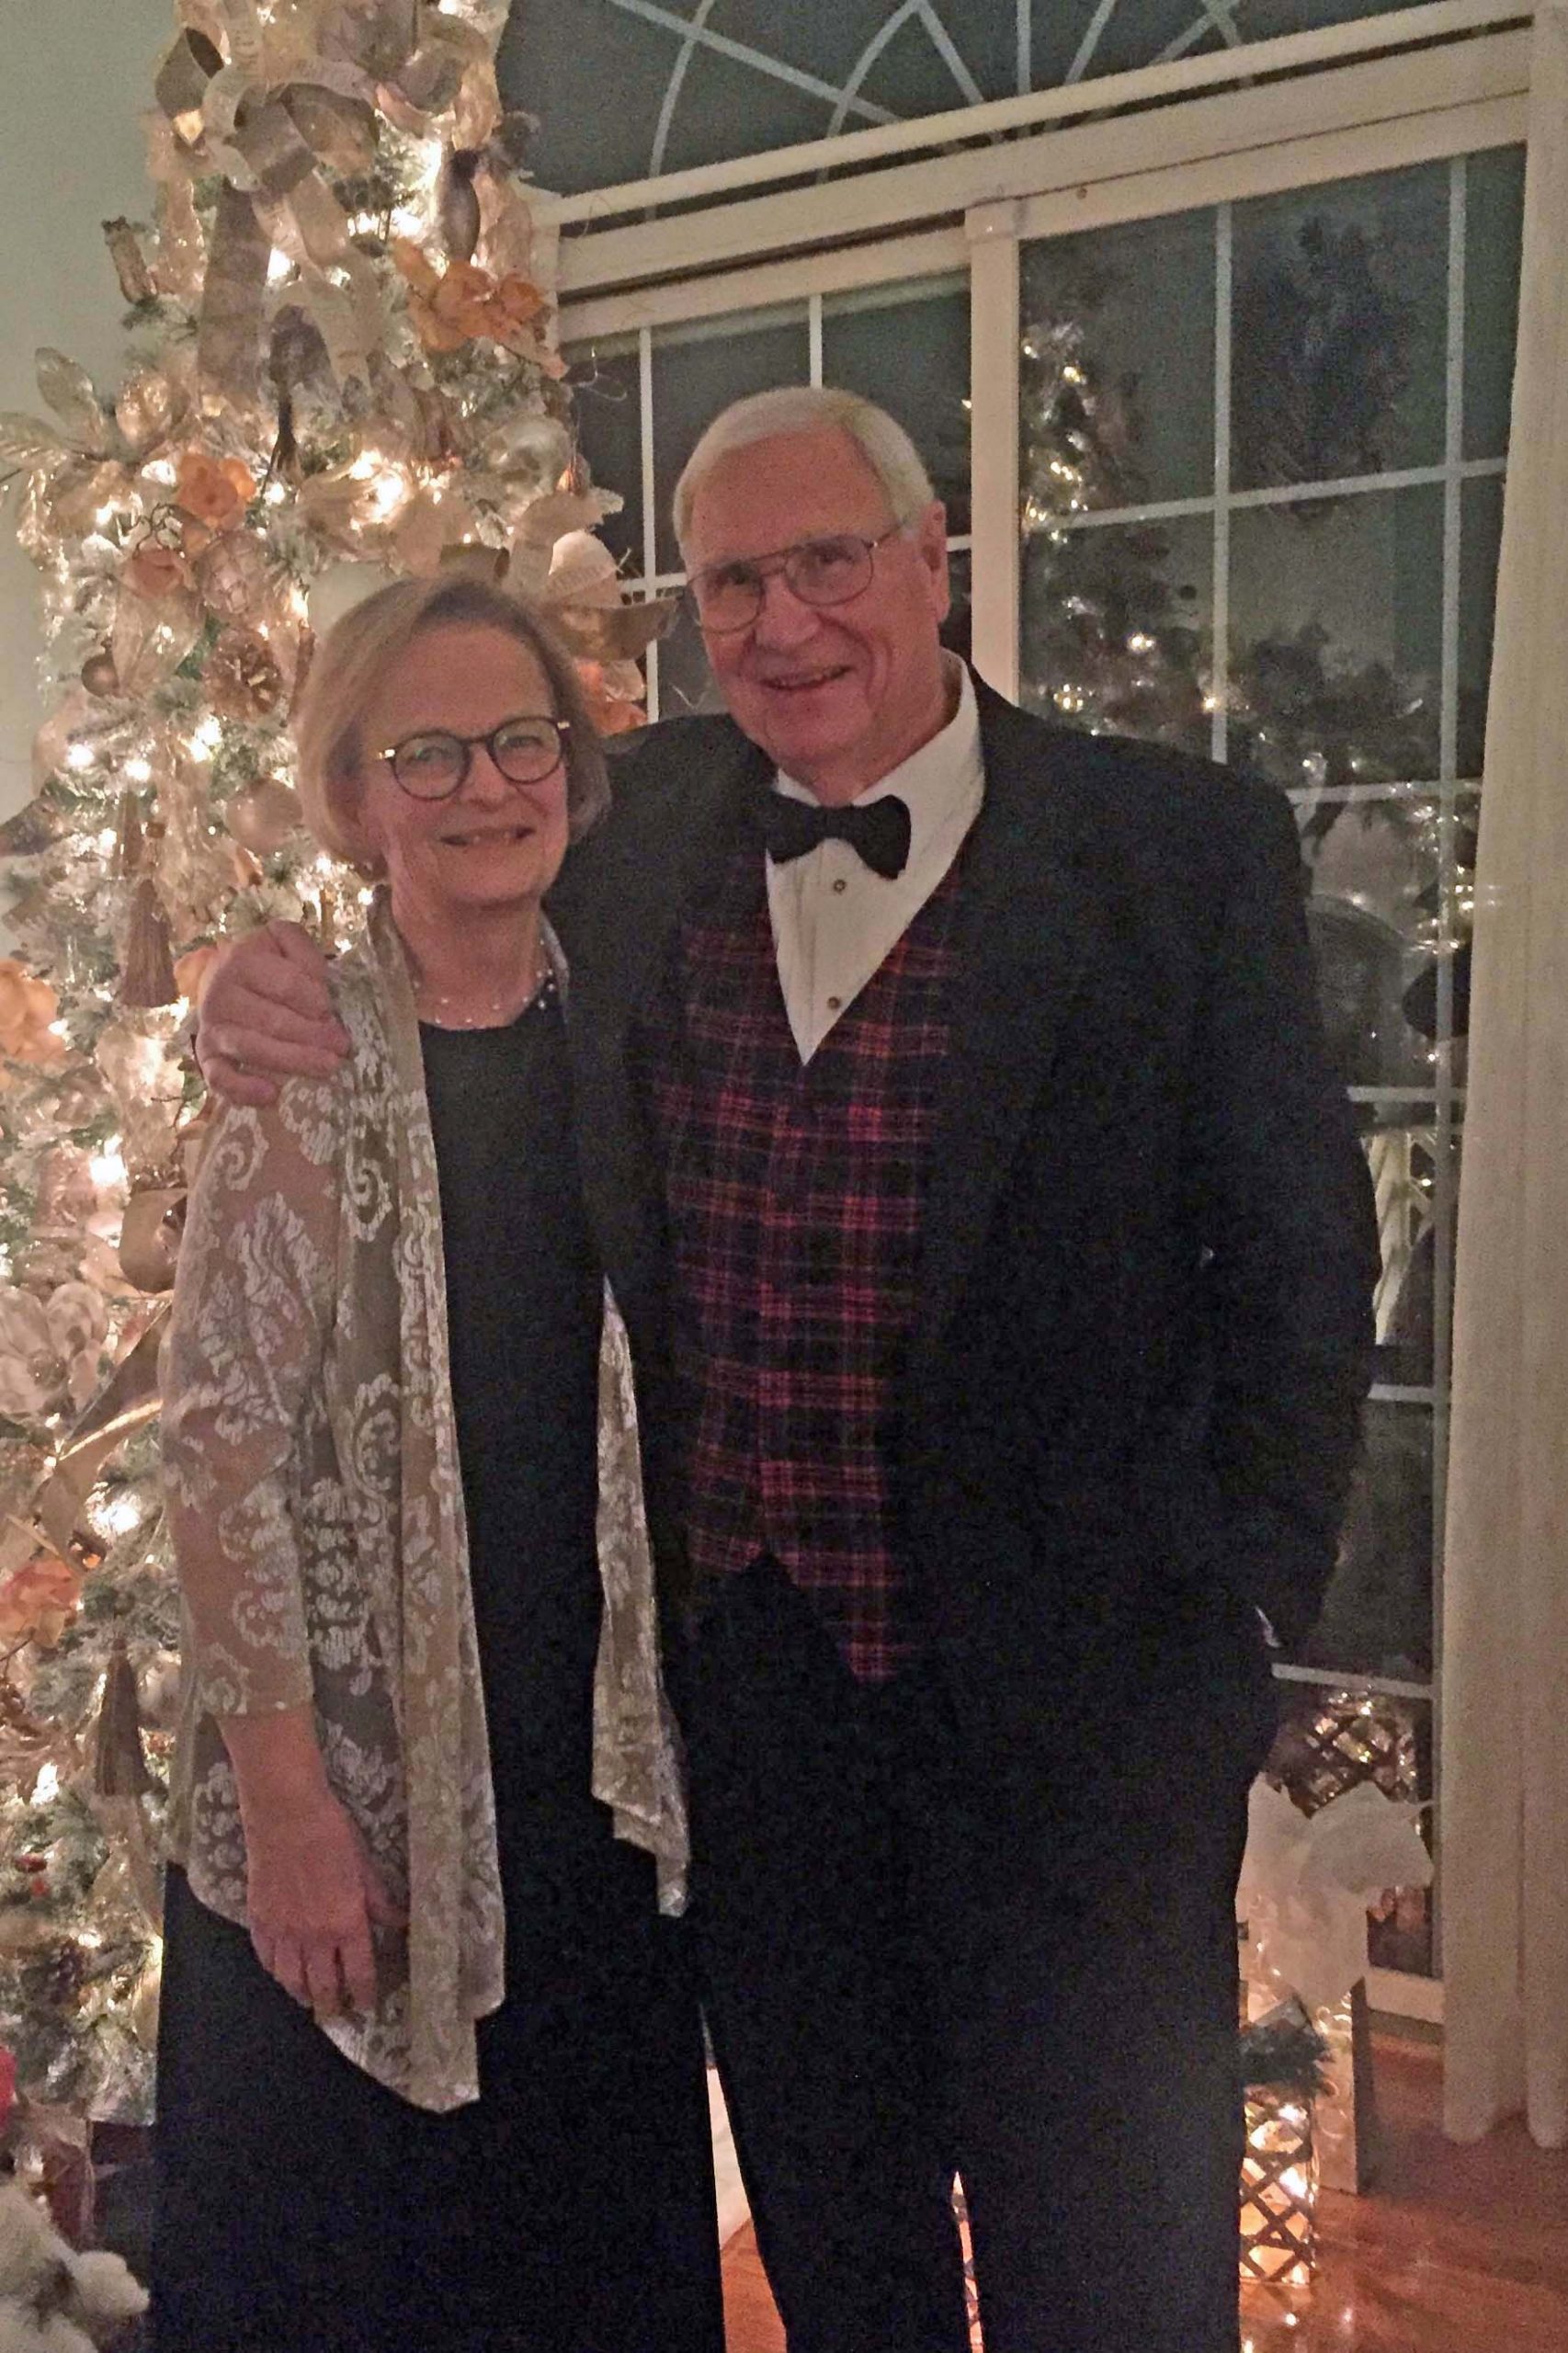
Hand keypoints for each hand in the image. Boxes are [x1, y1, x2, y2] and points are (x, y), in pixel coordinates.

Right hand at [198, 921, 349, 1106]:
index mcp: (241, 961)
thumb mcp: (283, 942)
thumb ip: (303, 950)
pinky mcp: (207, 1056)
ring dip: (292, 1060)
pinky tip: (271, 1095)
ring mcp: (212, 1027)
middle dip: (312, 1035)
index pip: (285, 985)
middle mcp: (221, 994)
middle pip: (272, 1020)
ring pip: (251, 1048)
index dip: (314, 1000)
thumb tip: (318, 983)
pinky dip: (242, 1089)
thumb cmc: (265, 963)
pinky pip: (219, 1077)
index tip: (331, 1011)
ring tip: (327, 1067)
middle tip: (342, 1046)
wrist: (222, 978)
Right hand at [243, 1792, 405, 2019]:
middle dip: (332, 2006)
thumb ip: (379, 1901)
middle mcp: (315, 1938)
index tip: (368, 2005)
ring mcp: (283, 1932)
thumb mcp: (365, 1867)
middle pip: (323, 1987)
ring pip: (291, 1980)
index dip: (364, 1995)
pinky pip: (266, 1959)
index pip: (359, 1974)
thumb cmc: (333, 1834)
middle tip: (337, 2014)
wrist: (286, 1815)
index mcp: (347, 1924)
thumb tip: (399, 1923)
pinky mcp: (259, 1921)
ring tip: (309, 2000)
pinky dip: (275, 1972)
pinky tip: (282, 1973)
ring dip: (302, 1995)